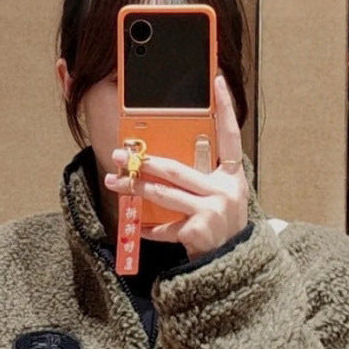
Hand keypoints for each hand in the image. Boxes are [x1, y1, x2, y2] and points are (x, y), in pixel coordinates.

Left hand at [103, 73, 249, 260]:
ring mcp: (212, 211)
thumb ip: (202, 180)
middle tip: (120, 155)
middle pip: (176, 169)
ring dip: (135, 188)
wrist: (233, 267)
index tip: (216, 81)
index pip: (230, 137)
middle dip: (144, 162)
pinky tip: (137, 227)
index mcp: (233, 177)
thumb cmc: (221, 228)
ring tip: (114, 183)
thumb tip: (161, 163)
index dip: (226, 108)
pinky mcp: (198, 231)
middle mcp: (225, 190)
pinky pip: (164, 227)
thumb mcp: (221, 199)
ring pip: (163, 194)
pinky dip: (148, 229)